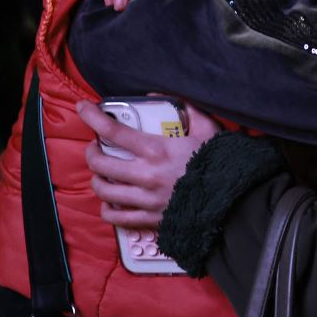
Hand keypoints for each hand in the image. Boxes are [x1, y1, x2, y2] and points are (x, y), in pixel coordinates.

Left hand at [78, 101, 220, 229]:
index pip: (113, 131)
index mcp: (156, 150)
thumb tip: (155, 96)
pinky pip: (116, 218)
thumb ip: (184, 107)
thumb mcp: (207, 128)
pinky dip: (108, 209)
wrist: (233, 203)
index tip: (83, 109)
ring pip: (103, 191)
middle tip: (95, 146)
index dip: (92, 117)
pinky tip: (112, 201)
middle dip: (91, 152)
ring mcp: (145, 200)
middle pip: (100, 163)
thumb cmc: (220, 163)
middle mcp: (145, 175)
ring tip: (102, 172)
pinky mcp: (149, 220)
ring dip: (97, 179)